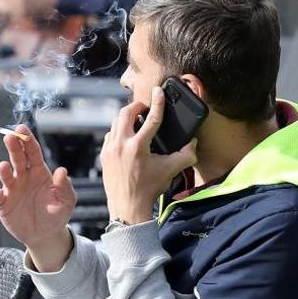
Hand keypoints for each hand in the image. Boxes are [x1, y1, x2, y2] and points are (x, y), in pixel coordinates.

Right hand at [0, 126, 76, 269]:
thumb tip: (62, 171)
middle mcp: (23, 177)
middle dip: (13, 146)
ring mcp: (12, 189)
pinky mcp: (4, 204)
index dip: (27, 140)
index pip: (32, 152)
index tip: (22, 128)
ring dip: (3, 170)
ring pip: (5, 175)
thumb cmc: (57, 214)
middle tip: (9, 136)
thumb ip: (64, 187)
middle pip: (17, 158)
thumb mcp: (66, 201)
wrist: (45, 235)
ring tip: (4, 167)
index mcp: (39, 172)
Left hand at [100, 86, 197, 225]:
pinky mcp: (104, 155)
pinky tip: (126, 136)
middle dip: (136, 106)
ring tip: (137, 120)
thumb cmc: (149, 189)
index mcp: (138, 147)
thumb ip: (185, 155)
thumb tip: (193, 143)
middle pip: (126, 113)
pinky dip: (118, 131)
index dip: (157, 102)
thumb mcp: (170, 171)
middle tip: (145, 108)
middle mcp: (121, 144)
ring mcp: (110, 149)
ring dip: (126, 117)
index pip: (151, 118)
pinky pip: (110, 135)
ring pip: (115, 122)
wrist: (127, 208)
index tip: (159, 91)